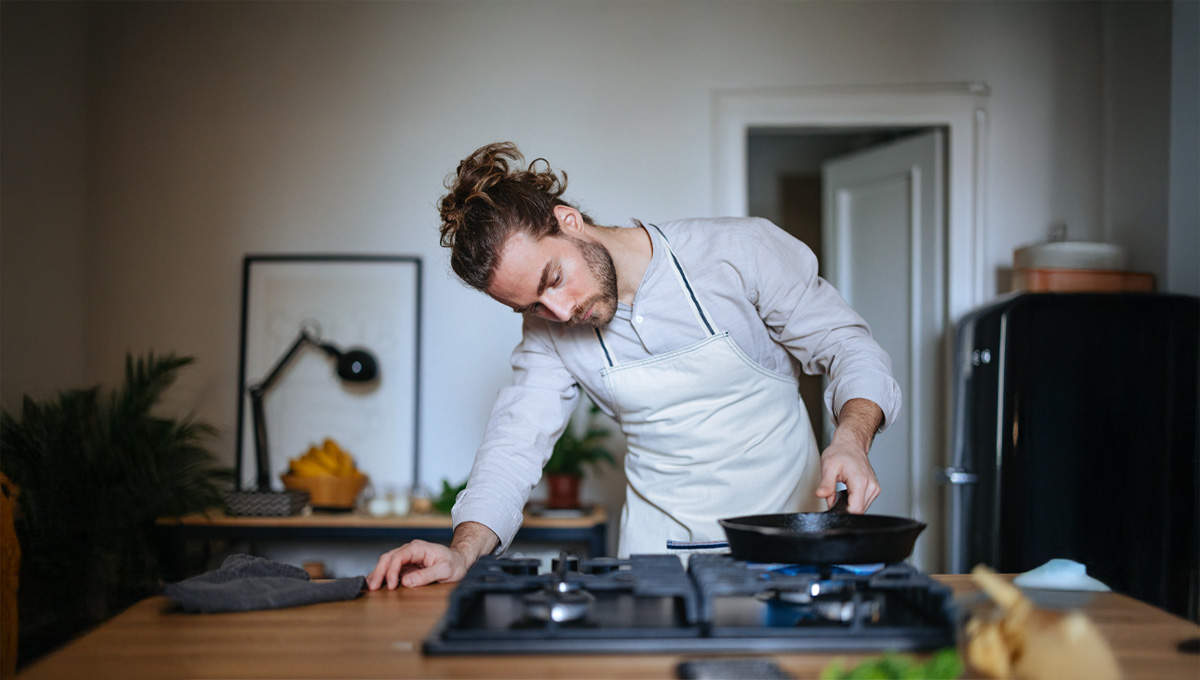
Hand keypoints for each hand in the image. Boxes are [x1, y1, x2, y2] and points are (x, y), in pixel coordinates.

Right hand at [366, 540, 469, 589]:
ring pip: (386, 562)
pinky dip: (382, 575)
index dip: (392, 571)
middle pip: (388, 558)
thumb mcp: (445, 571)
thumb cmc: (454, 564)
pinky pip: (390, 568)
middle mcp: (410, 550)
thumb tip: (406, 581)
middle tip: (373, 588)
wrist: (459, 561)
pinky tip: (376, 583)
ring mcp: (407, 557)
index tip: (392, 585)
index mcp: (418, 548)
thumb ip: (426, 575)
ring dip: (378, 573)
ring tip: (371, 587)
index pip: (399, 557)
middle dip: (379, 572)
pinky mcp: (406, 565)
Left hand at [815, 398, 884, 512]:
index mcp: (861, 481)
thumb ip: (826, 484)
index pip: (856, 510)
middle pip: (858, 511)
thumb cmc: (840, 452)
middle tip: (834, 495)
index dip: (842, 512)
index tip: (833, 506)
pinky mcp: (874, 489)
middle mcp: (871, 486)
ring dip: (849, 504)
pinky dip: (853, 501)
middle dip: (844, 508)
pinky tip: (847, 491)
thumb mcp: (828, 466)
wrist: (851, 444)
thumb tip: (821, 495)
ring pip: (861, 509)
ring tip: (841, 490)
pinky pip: (863, 503)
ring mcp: (874, 488)